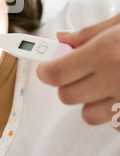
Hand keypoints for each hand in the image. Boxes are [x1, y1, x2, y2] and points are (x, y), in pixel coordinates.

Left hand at [37, 14, 119, 129]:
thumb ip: (90, 33)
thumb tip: (62, 38)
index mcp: (106, 51)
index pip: (57, 72)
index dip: (45, 71)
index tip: (43, 68)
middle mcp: (114, 78)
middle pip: (67, 95)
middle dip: (67, 82)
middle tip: (80, 69)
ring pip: (87, 114)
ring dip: (88, 100)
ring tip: (103, 83)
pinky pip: (111, 123)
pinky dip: (111, 111)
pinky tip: (118, 93)